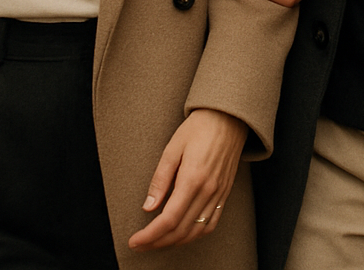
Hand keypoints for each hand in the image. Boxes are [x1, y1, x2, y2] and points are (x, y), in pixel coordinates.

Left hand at [127, 110, 247, 250]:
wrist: (228, 118)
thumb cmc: (198, 128)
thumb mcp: (172, 149)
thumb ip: (160, 180)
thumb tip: (148, 207)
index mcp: (192, 178)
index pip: (169, 219)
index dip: (150, 235)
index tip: (135, 240)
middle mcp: (208, 191)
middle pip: (181, 230)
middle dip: (158, 242)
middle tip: (140, 244)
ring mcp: (219, 194)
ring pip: (196, 231)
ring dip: (175, 242)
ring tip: (157, 242)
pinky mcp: (224, 193)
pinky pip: (211, 224)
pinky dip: (195, 235)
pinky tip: (182, 235)